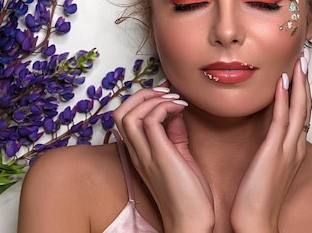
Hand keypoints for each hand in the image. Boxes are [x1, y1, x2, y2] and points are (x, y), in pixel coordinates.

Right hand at [113, 82, 214, 231]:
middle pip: (120, 113)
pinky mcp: (160, 157)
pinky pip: (150, 122)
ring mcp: (146, 156)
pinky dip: (163, 107)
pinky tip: (180, 109)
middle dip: (141, 94)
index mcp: (140, 154)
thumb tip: (175, 113)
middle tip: (165, 91)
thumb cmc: (189, 196)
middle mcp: (138, 154)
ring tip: (173, 99)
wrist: (191, 223)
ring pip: (128, 115)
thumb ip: (175, 135)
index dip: (141, 100)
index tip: (165, 94)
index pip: (125, 118)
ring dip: (151, 99)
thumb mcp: (181, 158)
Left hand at [230, 53, 311, 232]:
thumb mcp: (266, 166)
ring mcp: (287, 149)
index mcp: (292, 149)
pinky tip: (282, 82)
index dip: (300, 90)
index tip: (297, 70)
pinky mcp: (275, 152)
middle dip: (303, 81)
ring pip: (298, 109)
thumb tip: (264, 131)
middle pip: (304, 107)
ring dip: (298, 83)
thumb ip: (268, 147)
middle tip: (302, 58)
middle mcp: (294, 146)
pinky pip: (282, 120)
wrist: (255, 221)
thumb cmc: (256, 196)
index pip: (300, 113)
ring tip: (296, 61)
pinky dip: (284, 99)